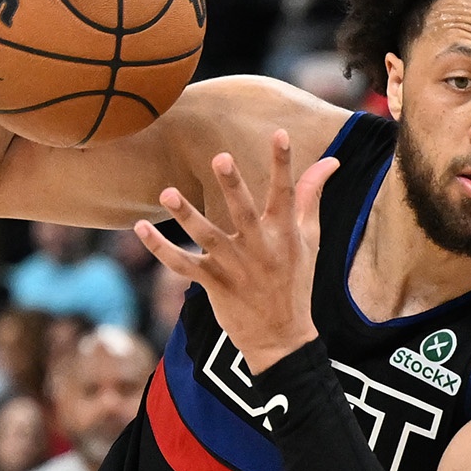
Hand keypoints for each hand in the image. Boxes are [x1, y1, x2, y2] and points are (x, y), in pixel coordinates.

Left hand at [134, 129, 332, 372]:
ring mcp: (235, 268)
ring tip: (166, 193)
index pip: (285, 194)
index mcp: (284, 235)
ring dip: (187, 215)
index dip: (283, 164)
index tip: (278, 133)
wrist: (281, 338)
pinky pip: (183, 265)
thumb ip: (311, 197)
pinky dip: (160, 249)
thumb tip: (330, 161)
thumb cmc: (295, 281)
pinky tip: (141, 228)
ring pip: (208, 238)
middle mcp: (260, 249)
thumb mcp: (308, 239)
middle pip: (243, 213)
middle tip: (220, 157)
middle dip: (232, 186)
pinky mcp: (214, 284)